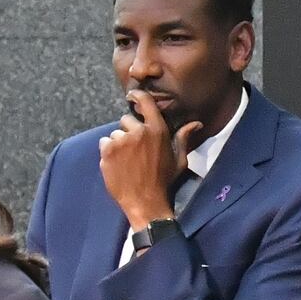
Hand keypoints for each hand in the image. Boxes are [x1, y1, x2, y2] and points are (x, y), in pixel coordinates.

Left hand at [98, 91, 198, 232]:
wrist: (145, 203)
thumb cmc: (164, 182)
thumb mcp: (179, 160)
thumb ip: (183, 138)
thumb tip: (196, 123)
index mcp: (157, 130)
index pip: (145, 102)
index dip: (136, 96)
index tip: (132, 97)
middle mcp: (138, 132)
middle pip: (126, 120)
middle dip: (128, 131)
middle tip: (134, 150)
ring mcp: (121, 140)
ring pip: (114, 134)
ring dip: (118, 144)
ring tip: (126, 161)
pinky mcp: (107, 151)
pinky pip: (104, 143)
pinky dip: (108, 152)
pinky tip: (117, 164)